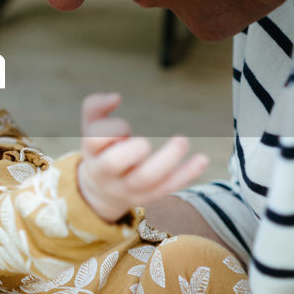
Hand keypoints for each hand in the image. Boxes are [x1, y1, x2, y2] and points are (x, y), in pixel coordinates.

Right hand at [77, 93, 208, 222]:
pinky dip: (187, 173)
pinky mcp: (149, 196)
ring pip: (146, 178)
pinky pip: (169, 186)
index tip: (124, 126)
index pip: (94, 142)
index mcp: (94, 155)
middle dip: (132, 148)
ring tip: (182, 140)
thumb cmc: (100, 152)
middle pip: (114, 164)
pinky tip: (202, 159)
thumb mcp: (90, 130)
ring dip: (166, 158)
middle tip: (144, 142)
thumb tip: (115, 97)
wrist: (101, 192)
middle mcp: (108, 174)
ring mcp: (128, 188)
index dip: (110, 130)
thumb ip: (95, 106)